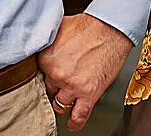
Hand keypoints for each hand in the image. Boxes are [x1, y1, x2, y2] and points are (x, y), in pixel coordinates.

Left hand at [38, 13, 133, 131]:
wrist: (111, 29)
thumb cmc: (88, 26)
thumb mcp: (58, 27)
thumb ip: (46, 39)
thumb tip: (39, 40)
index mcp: (47, 59)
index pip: (39, 74)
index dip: (46, 74)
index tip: (50, 74)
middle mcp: (58, 75)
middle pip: (49, 90)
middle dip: (53, 88)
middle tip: (58, 86)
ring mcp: (73, 87)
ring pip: (60, 105)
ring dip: (61, 105)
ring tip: (62, 103)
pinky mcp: (90, 95)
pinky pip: (79, 116)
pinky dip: (75, 123)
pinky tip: (72, 124)